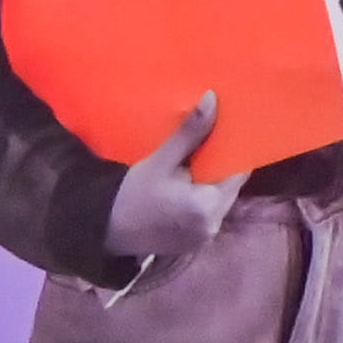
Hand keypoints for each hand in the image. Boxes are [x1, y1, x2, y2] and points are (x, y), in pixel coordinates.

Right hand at [102, 93, 239, 264]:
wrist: (104, 230)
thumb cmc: (130, 195)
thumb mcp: (160, 161)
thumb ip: (189, 133)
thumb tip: (212, 100)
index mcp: (208, 205)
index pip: (239, 171)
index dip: (234, 151)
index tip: (225, 134)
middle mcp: (213, 224)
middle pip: (231, 187)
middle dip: (222, 167)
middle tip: (209, 146)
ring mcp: (205, 236)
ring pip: (221, 200)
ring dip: (212, 184)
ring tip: (197, 166)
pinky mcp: (196, 242)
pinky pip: (208, 213)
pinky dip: (202, 200)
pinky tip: (186, 189)